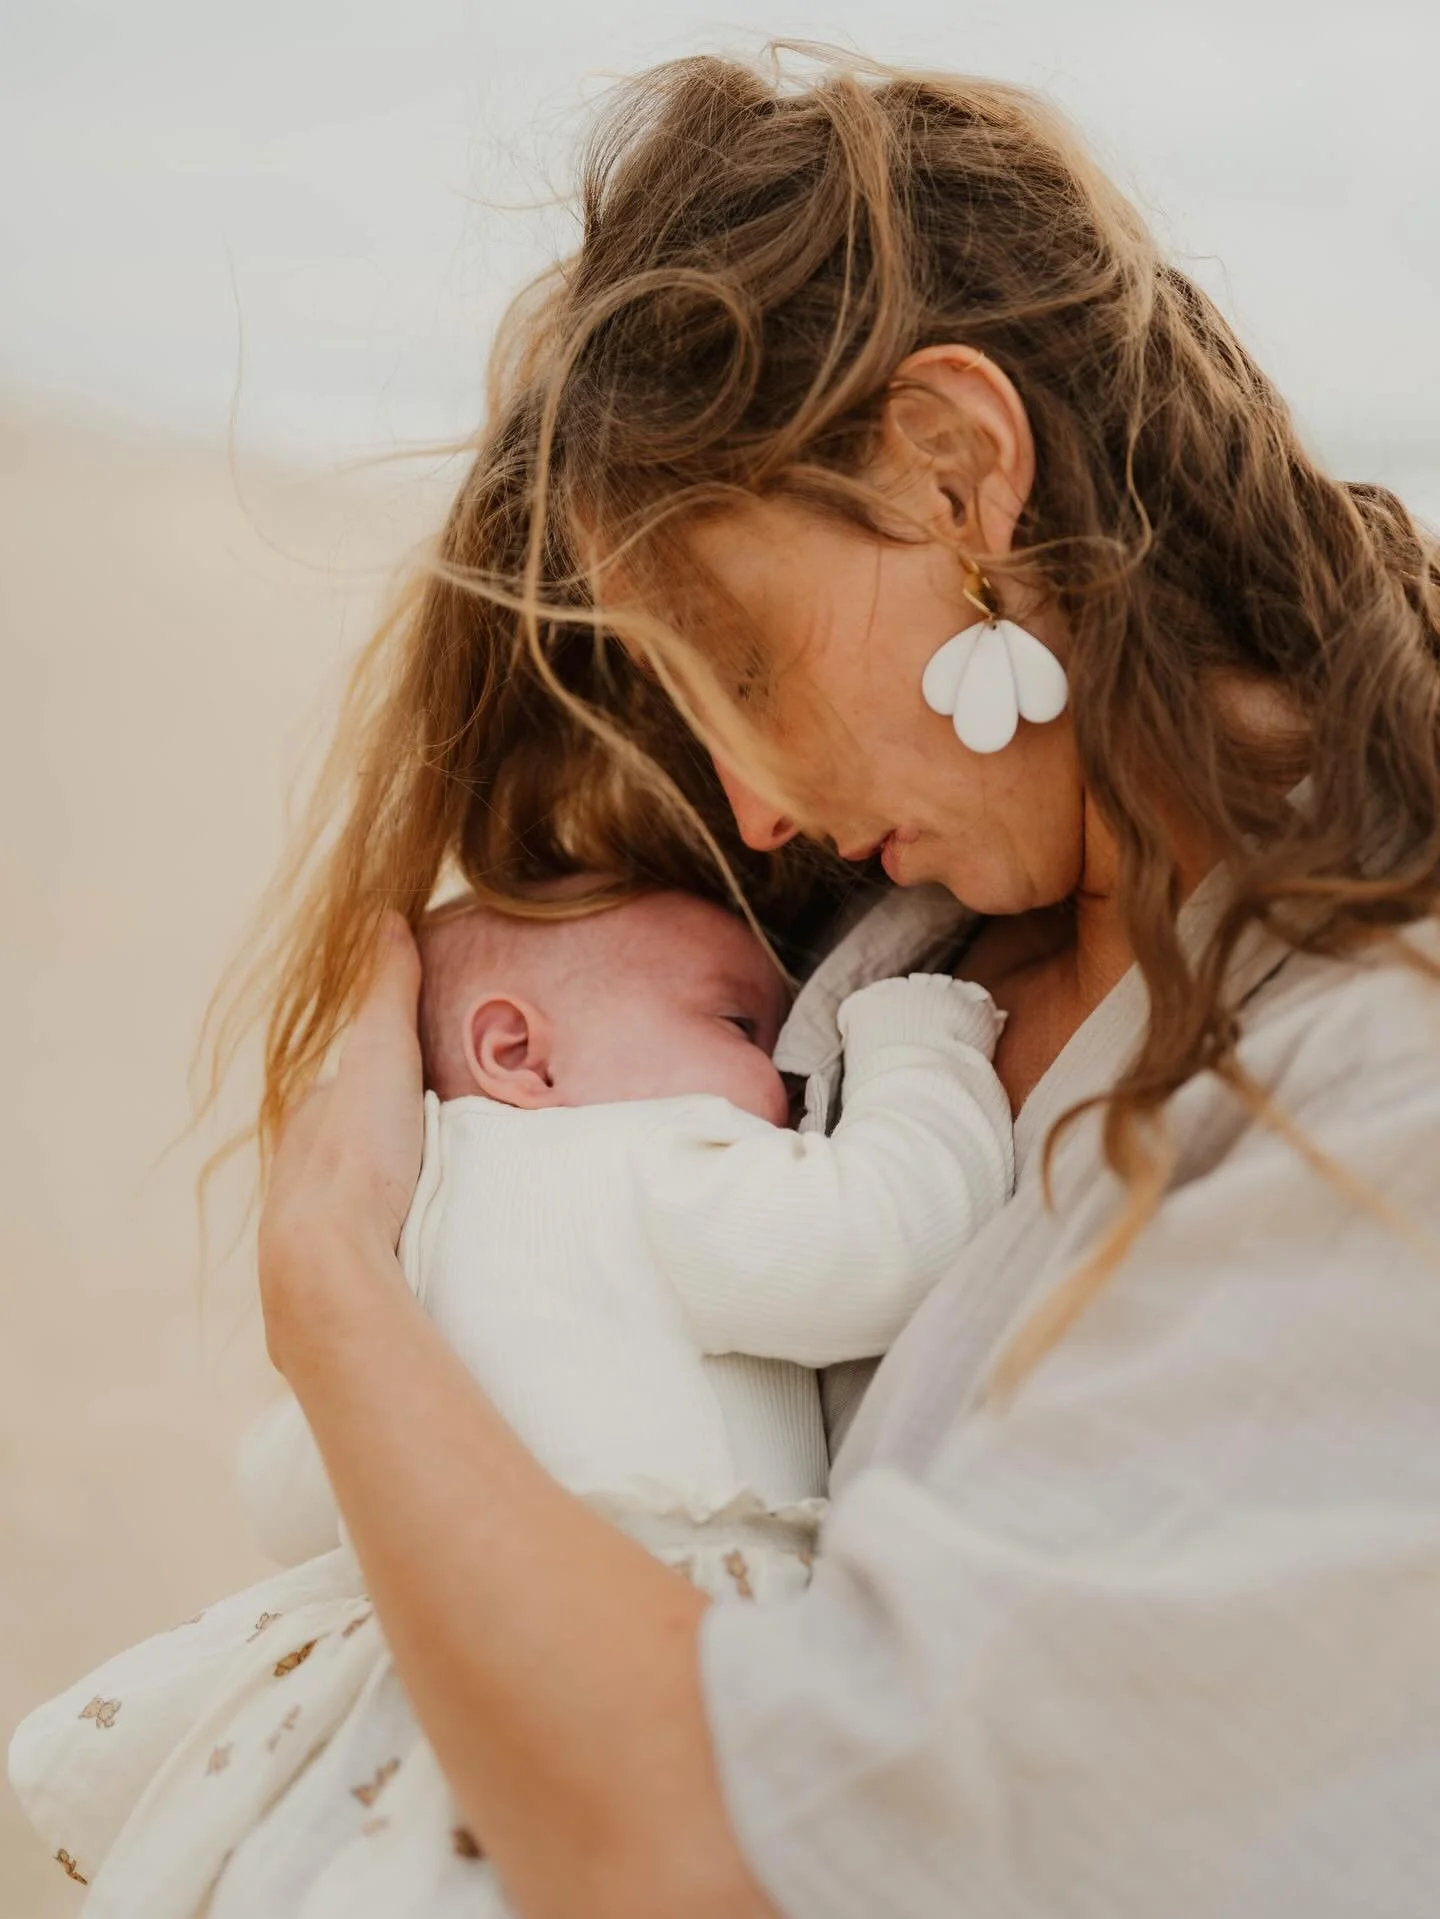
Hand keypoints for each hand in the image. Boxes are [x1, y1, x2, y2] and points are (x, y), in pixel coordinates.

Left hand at [258, 913, 424, 1374]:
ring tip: (430, 1199)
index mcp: (310, 1119)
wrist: (328, 1261)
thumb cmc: (356, 1153)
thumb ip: (388, 990)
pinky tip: (412, 1250)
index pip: (344, 1090)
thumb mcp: (382, 1051)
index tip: (415, 1082)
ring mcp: (313, 1231)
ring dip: (381, 1200)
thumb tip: (386, 916)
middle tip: (432, 1142)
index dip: (377, 1081)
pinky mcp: (333, 1278)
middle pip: (345, 1149)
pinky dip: (384, 1243)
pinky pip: (362, 1251)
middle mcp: (301, 1172)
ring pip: (351, 1204)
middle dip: (379, 1144)